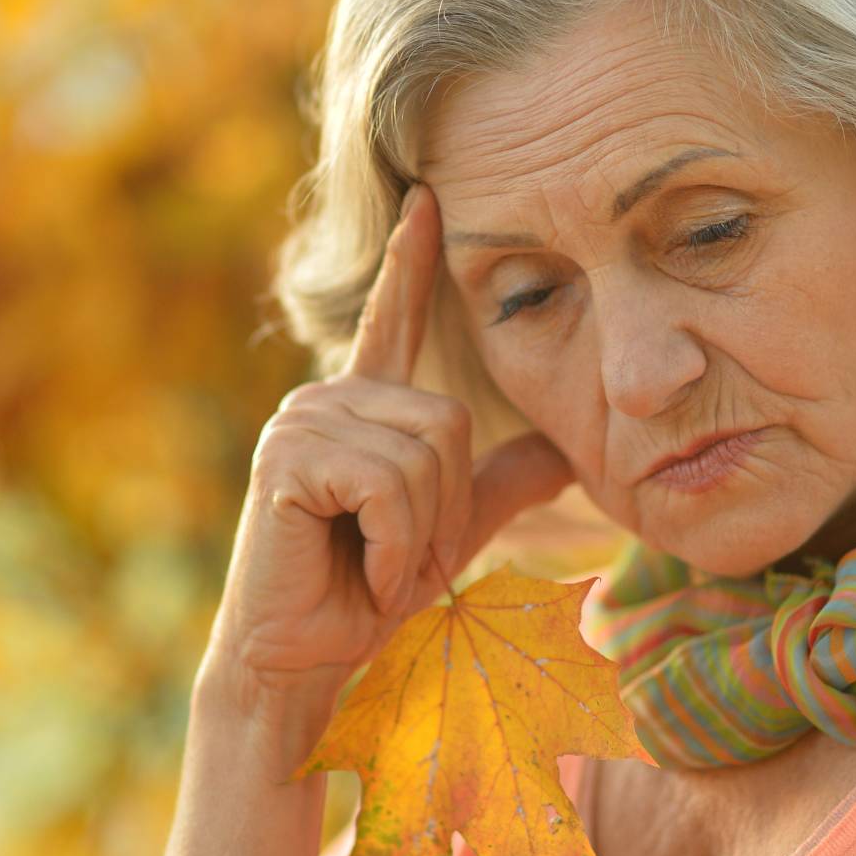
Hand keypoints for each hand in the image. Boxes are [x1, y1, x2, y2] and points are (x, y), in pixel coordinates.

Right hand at [202, 183, 574, 711]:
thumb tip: (565, 449)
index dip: (411, 262)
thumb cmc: (362, 596)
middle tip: (404, 559)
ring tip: (377, 566)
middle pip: (448, 419)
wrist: (302, 661)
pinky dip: (394, 547)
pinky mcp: (289, 458)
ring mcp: (302, 423)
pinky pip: (389, 484)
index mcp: (362, 408)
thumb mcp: (447, 532)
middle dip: (446, 509)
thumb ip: (498, 484)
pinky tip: (359, 571)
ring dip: (419, 537)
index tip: (429, 195)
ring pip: (425, 453)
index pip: (394, 320)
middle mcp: (327, 400)